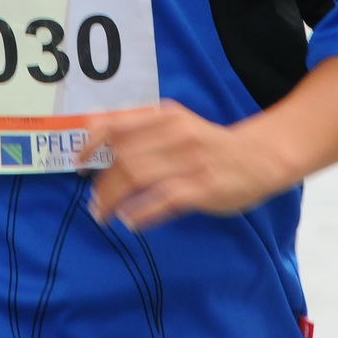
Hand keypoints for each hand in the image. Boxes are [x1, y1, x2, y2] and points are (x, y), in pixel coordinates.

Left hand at [79, 101, 289, 231]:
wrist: (260, 156)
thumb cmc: (209, 143)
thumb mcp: (176, 124)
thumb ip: (140, 127)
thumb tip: (93, 127)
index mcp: (166, 116)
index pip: (118, 125)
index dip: (91, 144)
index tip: (77, 163)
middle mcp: (176, 134)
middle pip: (124, 157)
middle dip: (101, 183)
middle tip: (93, 202)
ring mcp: (191, 161)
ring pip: (138, 177)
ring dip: (113, 200)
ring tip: (104, 214)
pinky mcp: (203, 187)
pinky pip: (163, 200)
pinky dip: (142, 213)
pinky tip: (131, 221)